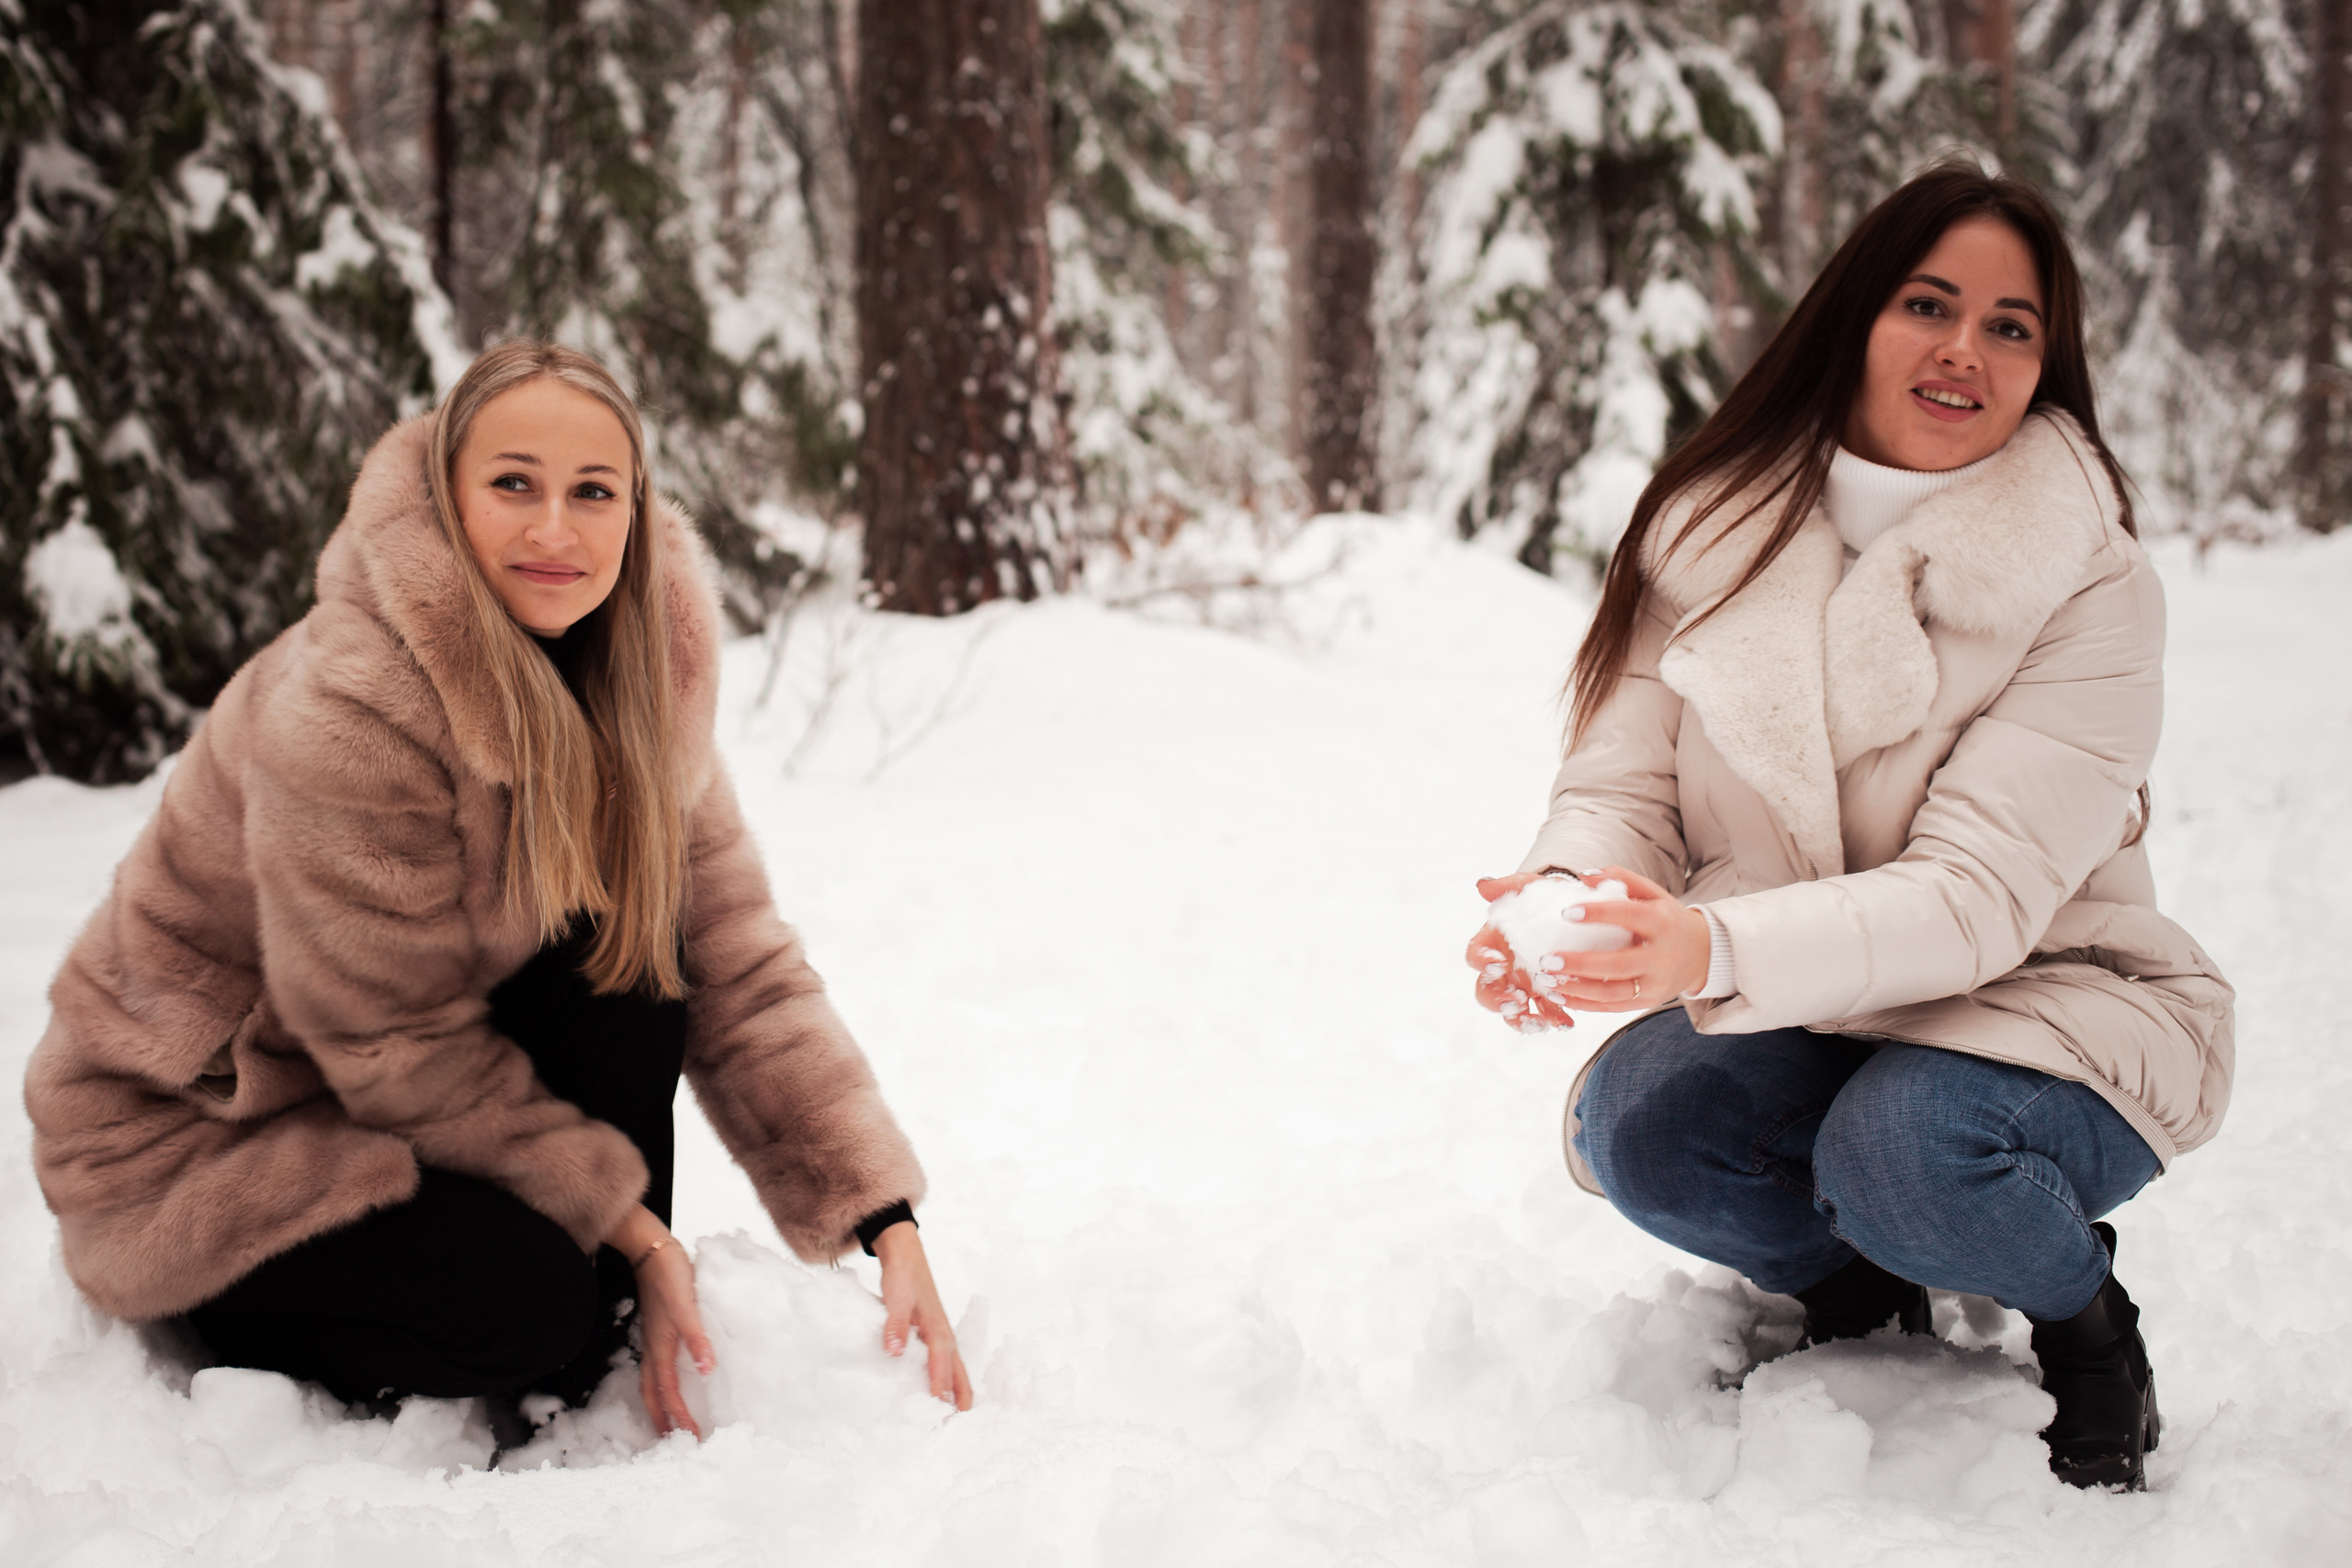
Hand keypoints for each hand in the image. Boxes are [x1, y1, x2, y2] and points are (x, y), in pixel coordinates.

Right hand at [611, 1205, 714, 1438]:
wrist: (650, 1248)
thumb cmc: (669, 1274)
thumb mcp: (686, 1305)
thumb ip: (696, 1337)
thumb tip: (706, 1370)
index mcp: (661, 1347)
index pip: (669, 1392)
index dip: (680, 1416)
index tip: (692, 1436)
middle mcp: (654, 1348)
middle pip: (653, 1394)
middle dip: (662, 1419)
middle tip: (674, 1441)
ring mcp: (653, 1338)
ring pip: (652, 1381)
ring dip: (660, 1404)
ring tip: (670, 1420)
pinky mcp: (657, 1328)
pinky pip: (656, 1365)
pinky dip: (661, 1382)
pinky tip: (673, 1378)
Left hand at [872, 1221, 972, 1409]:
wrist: (905, 1257)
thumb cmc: (903, 1277)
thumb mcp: (896, 1299)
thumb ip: (895, 1325)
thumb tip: (894, 1353)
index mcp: (937, 1329)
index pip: (941, 1363)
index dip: (940, 1385)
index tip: (939, 1406)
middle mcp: (943, 1334)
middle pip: (957, 1369)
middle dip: (961, 1393)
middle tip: (961, 1418)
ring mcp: (939, 1334)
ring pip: (953, 1365)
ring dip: (956, 1386)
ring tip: (956, 1409)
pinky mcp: (931, 1332)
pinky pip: (943, 1360)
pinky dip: (947, 1375)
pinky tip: (938, 1384)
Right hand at [1466, 872, 1576, 1030]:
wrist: (1571, 909)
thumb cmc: (1542, 897)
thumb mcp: (1527, 887)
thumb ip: (1506, 886)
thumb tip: (1483, 885)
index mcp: (1492, 943)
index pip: (1475, 955)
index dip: (1482, 962)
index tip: (1498, 963)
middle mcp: (1502, 969)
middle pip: (1486, 992)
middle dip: (1496, 1001)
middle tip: (1514, 1001)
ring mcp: (1522, 985)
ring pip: (1511, 1011)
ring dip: (1521, 1020)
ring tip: (1538, 1022)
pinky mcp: (1546, 996)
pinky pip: (1545, 1014)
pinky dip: (1554, 1021)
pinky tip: (1566, 1022)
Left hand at [1535, 866, 1710, 1011]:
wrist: (1702, 953)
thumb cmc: (1668, 919)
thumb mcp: (1653, 893)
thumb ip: (1622, 879)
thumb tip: (1584, 876)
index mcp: (1662, 923)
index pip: (1629, 916)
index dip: (1599, 914)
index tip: (1566, 912)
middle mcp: (1661, 956)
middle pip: (1618, 963)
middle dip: (1580, 963)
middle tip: (1547, 959)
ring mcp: (1655, 984)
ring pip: (1613, 992)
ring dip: (1576, 989)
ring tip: (1546, 980)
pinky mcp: (1648, 1001)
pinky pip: (1612, 1007)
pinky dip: (1584, 1004)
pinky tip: (1559, 995)